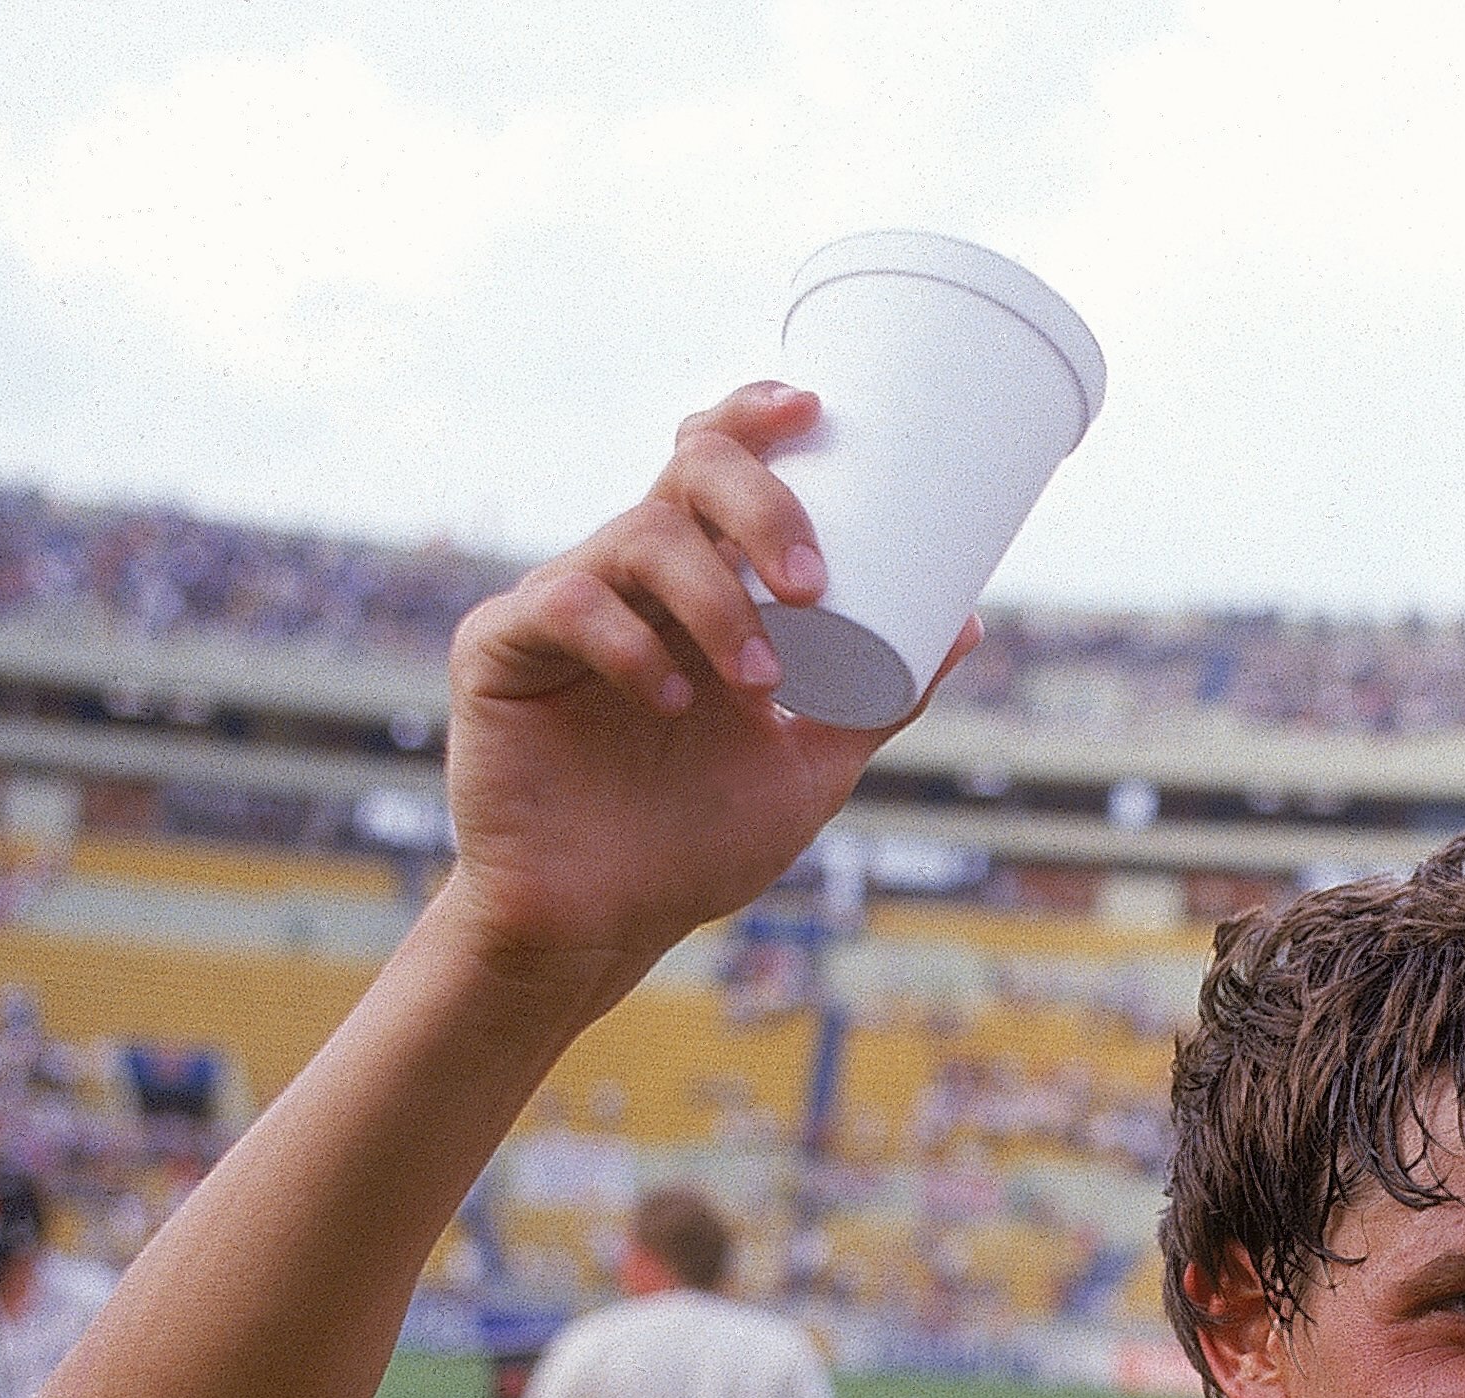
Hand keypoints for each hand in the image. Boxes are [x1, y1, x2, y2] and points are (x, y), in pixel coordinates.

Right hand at [437, 384, 982, 991]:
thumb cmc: (696, 839)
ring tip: (763, 684)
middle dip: (760, 503)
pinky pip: (564, 607)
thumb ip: (876, 699)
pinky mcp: (499, 653)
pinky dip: (632, 644)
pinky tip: (673, 699)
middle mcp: (628, 577)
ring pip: (637, 538)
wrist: (605, 923)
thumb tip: (965, 622)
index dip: (756, 418)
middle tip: (813, 583)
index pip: (716, 465)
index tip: (815, 408)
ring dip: (717, 601)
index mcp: (694, 583)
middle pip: (686, 473)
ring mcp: (560, 607)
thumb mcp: (809, 766)